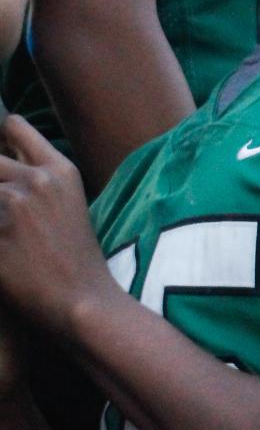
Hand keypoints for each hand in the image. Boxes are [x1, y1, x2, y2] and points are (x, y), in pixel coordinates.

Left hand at [0, 116, 122, 335]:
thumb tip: (2, 162)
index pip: (13, 127)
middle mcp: (37, 181)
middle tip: (7, 214)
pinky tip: (2, 248)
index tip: (1, 168)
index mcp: (60, 170)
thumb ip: (35, 179)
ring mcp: (13, 206)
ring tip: (6, 232)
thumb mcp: (67, 205)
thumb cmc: (75, 258)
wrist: (81, 301)